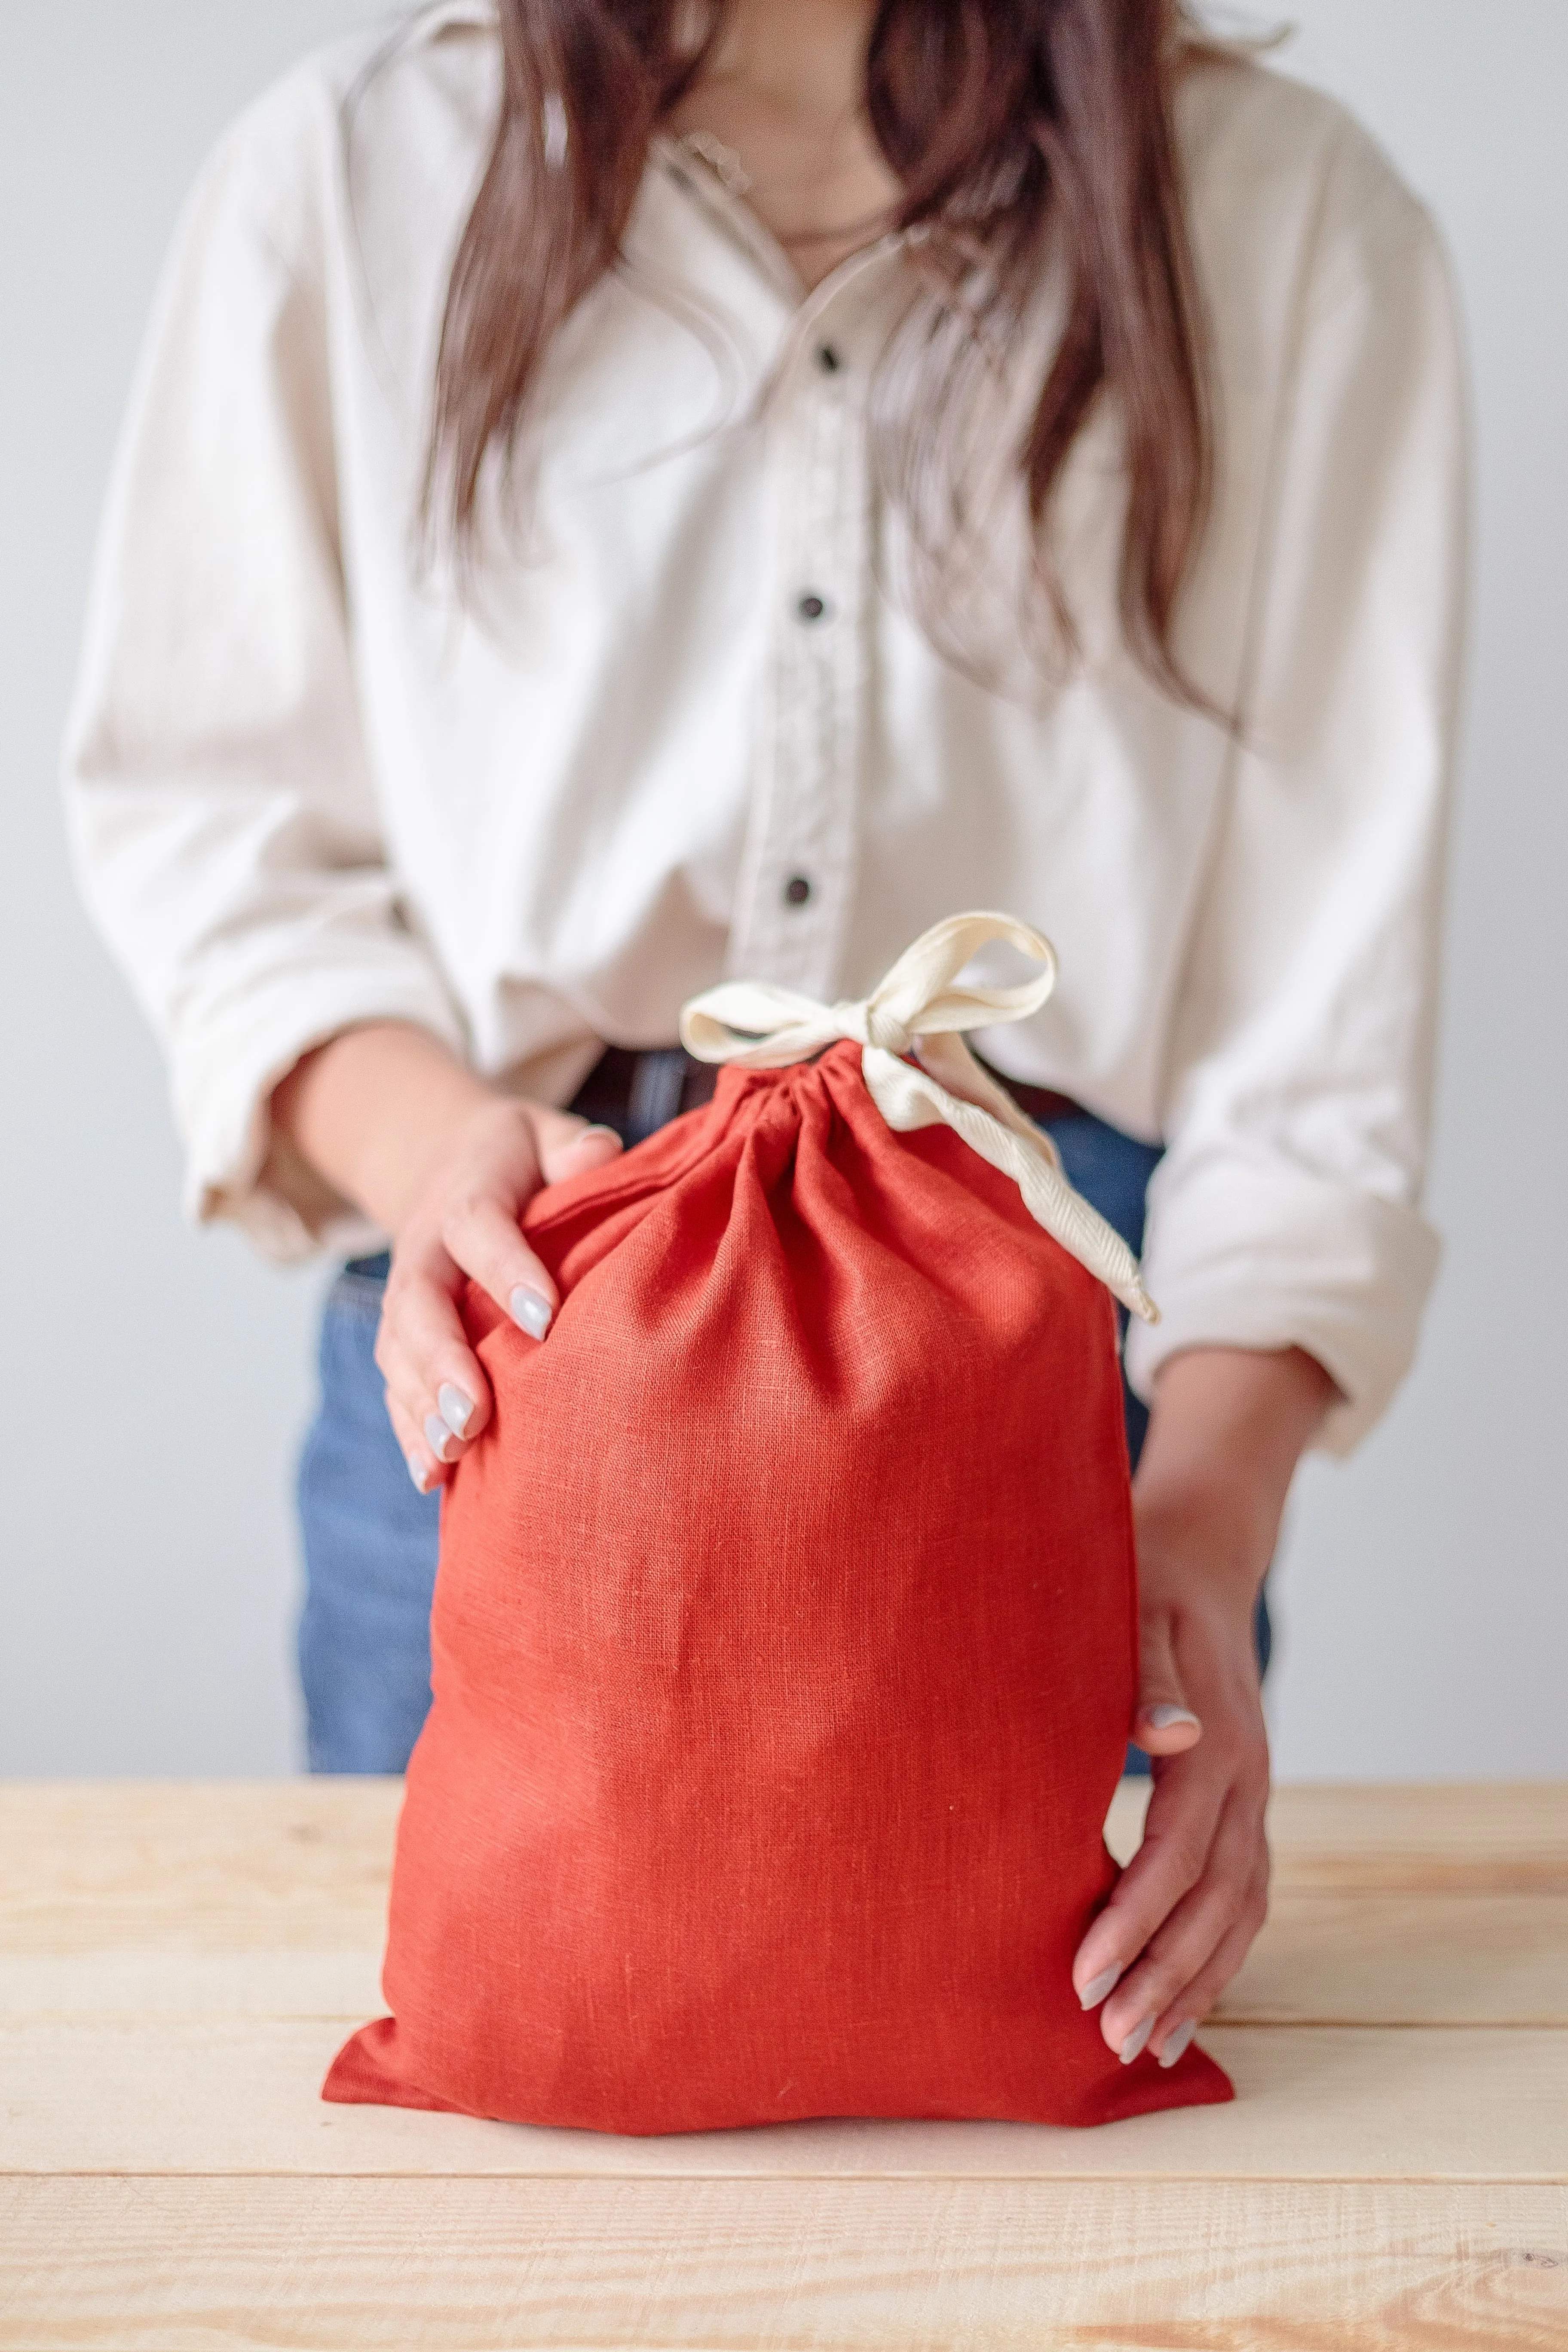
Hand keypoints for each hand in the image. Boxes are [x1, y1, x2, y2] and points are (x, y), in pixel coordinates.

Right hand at [271, 1022, 622, 1492]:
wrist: (451, 1160)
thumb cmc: (525, 1158)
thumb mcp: (547, 1134)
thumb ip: (573, 1147)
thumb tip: (598, 1155)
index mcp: (466, 1191)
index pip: (478, 1225)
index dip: (505, 1268)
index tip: (544, 1318)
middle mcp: (425, 1245)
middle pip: (419, 1301)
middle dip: (442, 1361)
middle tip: (475, 1415)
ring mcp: (407, 1293)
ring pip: (397, 1350)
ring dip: (420, 1405)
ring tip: (452, 1453)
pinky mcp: (402, 1334)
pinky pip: (396, 1382)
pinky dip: (409, 1428)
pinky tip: (430, 1474)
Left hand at [1071, 1346, 1336, 2066]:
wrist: (1204, 1550)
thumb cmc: (1149, 1578)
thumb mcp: (1137, 1608)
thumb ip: (1146, 1676)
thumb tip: (1169, 1734)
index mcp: (1218, 1743)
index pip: (1174, 1854)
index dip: (1131, 1920)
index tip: (1084, 1977)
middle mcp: (1247, 1779)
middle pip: (1213, 1902)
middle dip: (1163, 1975)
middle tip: (1110, 2040)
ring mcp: (1255, 1796)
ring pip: (1240, 1911)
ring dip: (1197, 1981)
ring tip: (1150, 2047)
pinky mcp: (1246, 1803)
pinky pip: (1245, 1896)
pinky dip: (1221, 1955)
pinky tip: (1186, 1998)